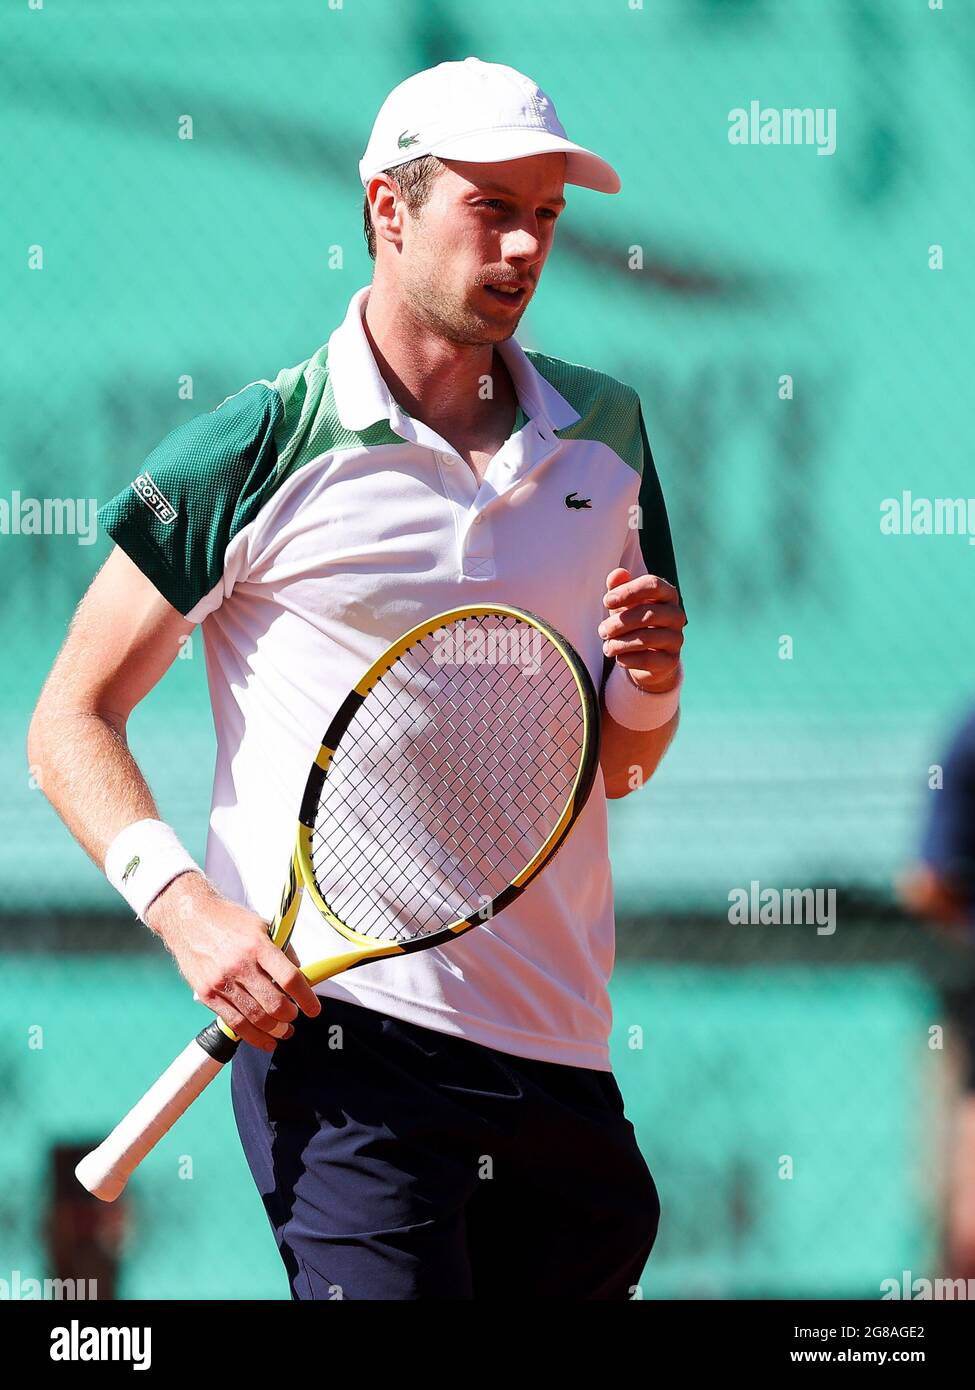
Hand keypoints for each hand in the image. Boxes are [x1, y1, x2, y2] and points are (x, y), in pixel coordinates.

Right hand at [144, 873, 321, 1051]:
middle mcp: (240, 965)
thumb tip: (301, 977)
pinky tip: (264, 1040)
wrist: (189, 918)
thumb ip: (283, 951)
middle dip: (290, 1016)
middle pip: (274, 1004)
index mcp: (258, 946)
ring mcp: (222, 982)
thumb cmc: (229, 921)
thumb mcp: (262, 926)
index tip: (314, 1009)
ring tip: (284, 1032)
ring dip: (275, 1030)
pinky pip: (234, 1022)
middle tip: (294, 1017)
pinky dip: (252, 1036)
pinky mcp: (207, 994)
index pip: (290, 978)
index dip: (306, 998)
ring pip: (255, 1018)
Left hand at [598, 568, 685, 692]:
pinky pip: (648, 659)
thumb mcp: (623, 603)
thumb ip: (618, 587)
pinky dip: (628, 659)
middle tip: (602, 630)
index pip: (653, 584)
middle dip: (620, 622)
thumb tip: (617, 574)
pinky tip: (619, 658)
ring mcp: (676, 639)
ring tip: (607, 647)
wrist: (646, 659)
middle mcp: (676, 615)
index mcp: (667, 594)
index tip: (607, 601)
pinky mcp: (671, 661)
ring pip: (647, 638)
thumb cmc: (633, 623)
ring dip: (620, 643)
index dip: (628, 591)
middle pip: (649, 613)